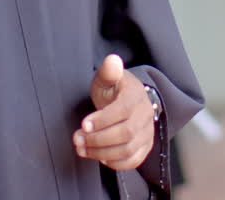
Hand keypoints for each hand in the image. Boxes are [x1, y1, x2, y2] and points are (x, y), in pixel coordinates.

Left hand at [73, 54, 154, 170]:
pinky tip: (99, 157)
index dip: (102, 120)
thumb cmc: (113, 90)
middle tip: (77, 139)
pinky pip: (133, 161)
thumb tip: (112, 60)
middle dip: (97, 140)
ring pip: (127, 150)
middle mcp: (146, 115)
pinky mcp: (145, 147)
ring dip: (101, 153)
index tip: (83, 125)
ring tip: (81, 149)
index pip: (123, 110)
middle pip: (125, 133)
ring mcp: (147, 132)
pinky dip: (115, 163)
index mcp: (136, 95)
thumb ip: (108, 72)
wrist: (128, 101)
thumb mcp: (107, 78)